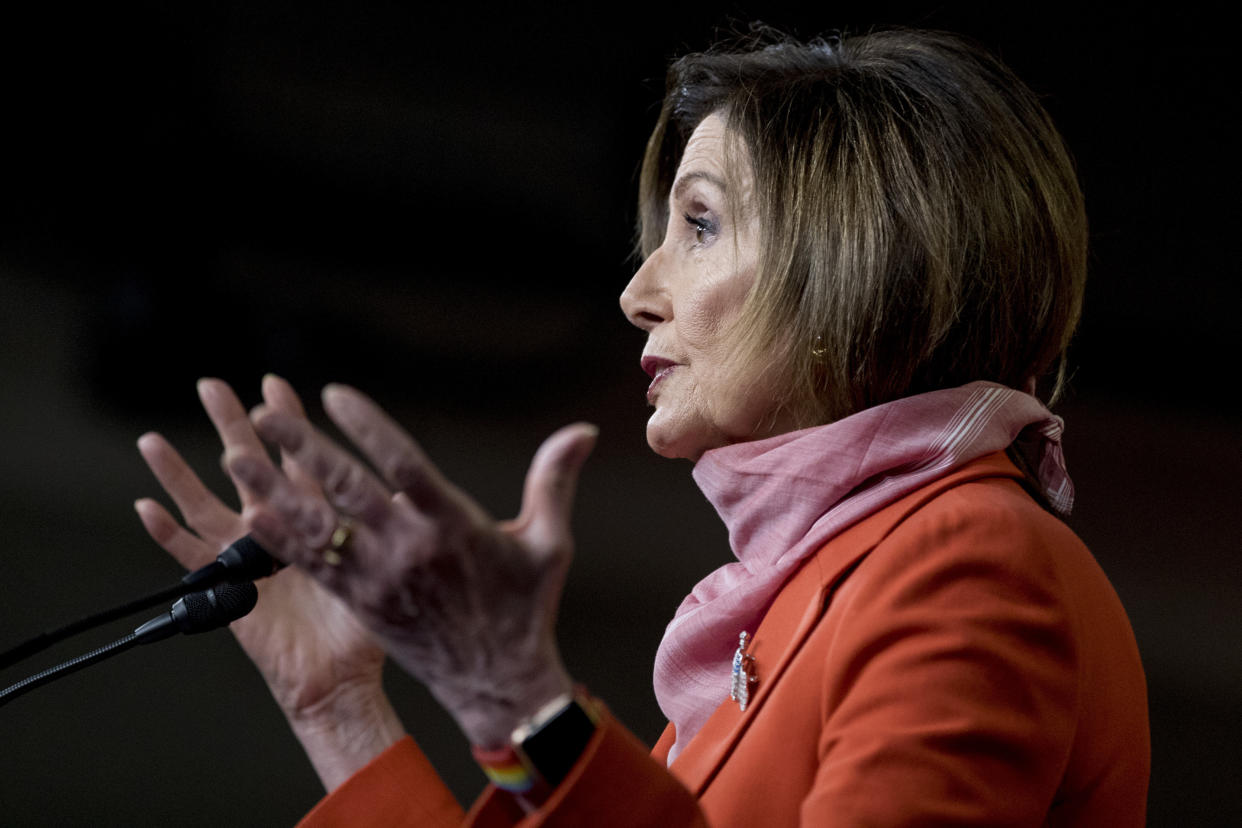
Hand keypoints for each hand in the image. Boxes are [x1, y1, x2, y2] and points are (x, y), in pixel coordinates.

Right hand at [135, 376, 401, 789]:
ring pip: (205, 505)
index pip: (297, 459)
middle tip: (212, 385)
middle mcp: (275, 532)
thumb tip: (404, 483)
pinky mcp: (226, 590)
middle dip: (230, 426)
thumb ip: (386, 524)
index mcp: (313, 522)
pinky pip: (190, 559)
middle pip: (247, 468)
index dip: (286, 423)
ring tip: (153, 439)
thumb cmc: (367, 629)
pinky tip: (145, 506)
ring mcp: (245, 559)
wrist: (340, 679)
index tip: (275, 382)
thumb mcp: (380, 565)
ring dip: (180, 473)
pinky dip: (167, 533)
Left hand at [226, 383, 597, 747]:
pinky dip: (280, 539)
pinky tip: (251, 513)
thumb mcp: (549, 542)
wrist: (497, 682)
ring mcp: (378, 579)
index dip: (367, 426)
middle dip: (303, 448)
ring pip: (317, 527)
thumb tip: (583, 430)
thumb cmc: (526, 608)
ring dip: (275, 490)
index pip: (402, 464)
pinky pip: (312, 567)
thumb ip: (555, 480)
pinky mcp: (361, 603)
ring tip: (237, 457)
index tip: (335, 394)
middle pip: (347, 490)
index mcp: (452, 527)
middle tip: (265, 413)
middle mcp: (408, 551)